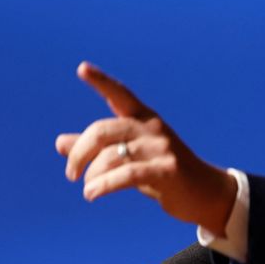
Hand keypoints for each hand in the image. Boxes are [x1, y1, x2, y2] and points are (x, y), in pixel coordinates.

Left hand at [56, 62, 237, 236]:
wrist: (204, 193)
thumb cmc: (163, 173)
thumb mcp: (130, 157)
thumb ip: (97, 149)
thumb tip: (60, 142)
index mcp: (144, 119)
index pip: (120, 94)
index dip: (101, 81)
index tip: (81, 68)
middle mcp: (152, 128)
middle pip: (102, 131)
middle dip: (79, 152)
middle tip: (71, 174)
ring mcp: (161, 148)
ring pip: (110, 156)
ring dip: (92, 176)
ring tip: (88, 190)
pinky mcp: (167, 170)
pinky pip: (126, 175)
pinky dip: (103, 185)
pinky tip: (92, 195)